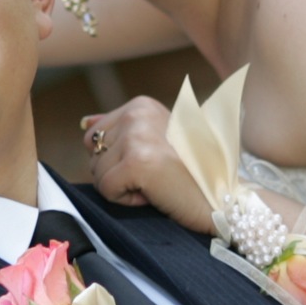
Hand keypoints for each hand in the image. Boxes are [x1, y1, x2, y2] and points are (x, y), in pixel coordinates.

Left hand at [80, 96, 210, 231]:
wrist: (221, 198)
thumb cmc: (189, 174)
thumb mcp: (152, 141)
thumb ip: (118, 129)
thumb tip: (84, 122)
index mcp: (141, 105)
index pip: (94, 137)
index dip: (117, 160)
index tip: (151, 163)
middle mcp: (137, 114)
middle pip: (93, 154)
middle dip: (116, 173)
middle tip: (154, 175)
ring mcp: (137, 136)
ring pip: (97, 174)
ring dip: (124, 187)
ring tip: (157, 183)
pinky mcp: (137, 162)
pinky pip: (106, 189)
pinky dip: (127, 200)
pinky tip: (155, 193)